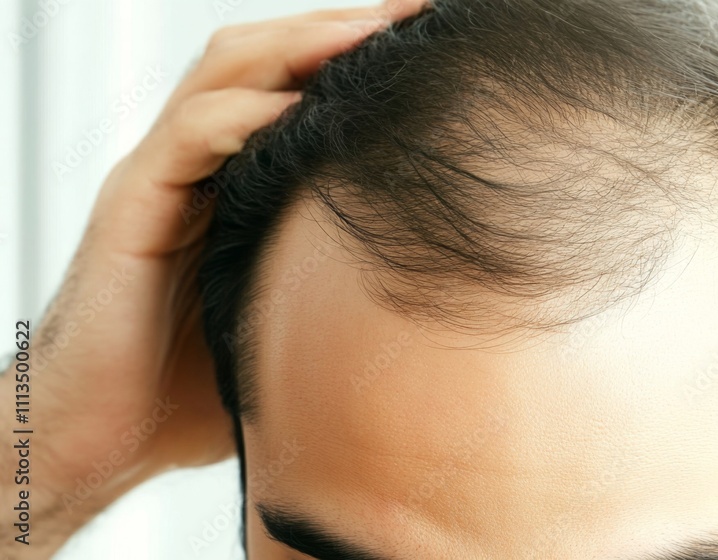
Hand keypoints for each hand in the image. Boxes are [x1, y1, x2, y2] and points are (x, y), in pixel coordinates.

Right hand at [0, 1, 424, 555]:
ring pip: (221, 77)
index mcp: (231, 180)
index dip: (355, 56)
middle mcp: (194, 165)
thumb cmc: (193, 384)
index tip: (429, 42)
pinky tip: (295, 110)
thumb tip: (422, 276)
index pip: (292, 86)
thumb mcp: (284, 315)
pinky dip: (240, 116)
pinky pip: (186, 140)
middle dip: (338, 27)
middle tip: (414, 15)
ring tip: (369, 34)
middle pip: (262, 59)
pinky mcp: (129, 214)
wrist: (100, 440)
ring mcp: (158, 181)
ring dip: (297, 46)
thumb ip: (331, 280)